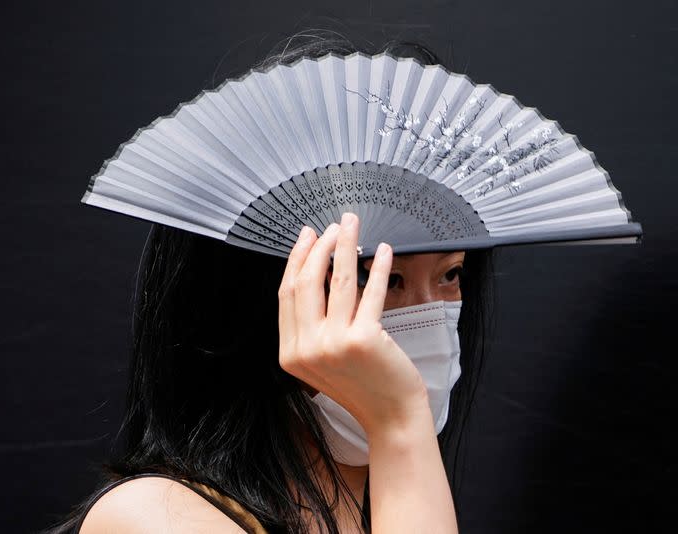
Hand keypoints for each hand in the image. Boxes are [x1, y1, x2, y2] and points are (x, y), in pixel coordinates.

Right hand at [278, 213, 430, 437]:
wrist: (391, 416)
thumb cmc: (363, 385)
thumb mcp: (324, 358)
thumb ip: (314, 325)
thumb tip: (321, 272)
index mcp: (290, 354)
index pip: (286, 294)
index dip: (296, 260)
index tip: (307, 237)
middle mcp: (307, 349)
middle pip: (307, 282)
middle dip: (319, 246)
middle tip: (333, 226)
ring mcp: (333, 344)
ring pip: (337, 280)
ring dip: (345, 245)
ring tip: (352, 226)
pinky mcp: (363, 339)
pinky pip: (369, 292)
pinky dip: (377, 267)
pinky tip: (383, 251)